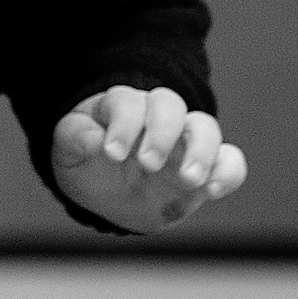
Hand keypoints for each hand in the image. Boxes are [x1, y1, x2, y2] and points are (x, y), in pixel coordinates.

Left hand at [51, 85, 247, 230]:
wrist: (110, 196)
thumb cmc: (87, 164)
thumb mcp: (68, 151)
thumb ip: (74, 138)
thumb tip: (92, 140)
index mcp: (121, 107)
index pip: (127, 102)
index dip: (122, 124)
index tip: (112, 154)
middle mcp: (157, 117)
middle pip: (170, 105)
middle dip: (161, 132)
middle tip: (148, 164)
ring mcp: (185, 142)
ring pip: (204, 127)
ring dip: (201, 151)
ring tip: (189, 180)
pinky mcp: (206, 167)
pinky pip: (229, 160)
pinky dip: (228, 172)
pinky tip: (212, 190)